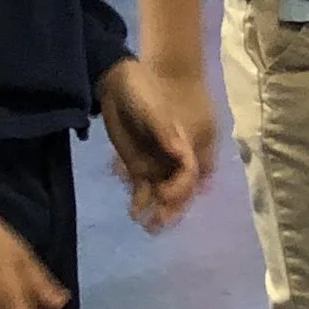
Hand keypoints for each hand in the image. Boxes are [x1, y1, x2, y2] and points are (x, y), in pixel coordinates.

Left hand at [96, 58, 205, 231]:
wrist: (119, 83)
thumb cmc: (143, 91)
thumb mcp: (154, 109)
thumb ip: (166, 131)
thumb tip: (180, 154)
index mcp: (183, 144)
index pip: (188, 174)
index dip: (180, 188)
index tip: (164, 195)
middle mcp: (173, 158)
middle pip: (179, 189)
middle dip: (172, 207)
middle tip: (158, 223)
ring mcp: (156, 163)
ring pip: (162, 193)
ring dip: (158, 210)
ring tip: (148, 226)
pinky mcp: (138, 166)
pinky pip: (143, 188)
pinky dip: (140, 201)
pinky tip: (134, 212)